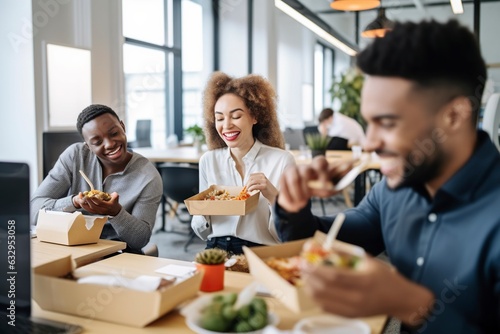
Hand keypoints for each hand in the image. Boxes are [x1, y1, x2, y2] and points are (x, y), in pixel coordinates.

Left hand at [74, 192, 121, 215]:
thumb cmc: (114, 204)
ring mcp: (98, 212)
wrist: (114, 212)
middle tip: (84, 196)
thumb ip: (115, 195)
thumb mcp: (116, 198)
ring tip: (80, 200)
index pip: (100, 203)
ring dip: (84, 205)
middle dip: (88, 201)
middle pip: (93, 207)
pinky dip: (84, 207)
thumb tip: (114, 193)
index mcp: (107, 206)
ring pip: (90, 209)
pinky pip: (89, 210)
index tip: (91, 196)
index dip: (95, 200)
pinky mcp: (95, 212)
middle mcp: (102, 210)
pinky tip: (81, 203)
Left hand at [246, 172, 277, 204]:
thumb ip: (256, 181)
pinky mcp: (264, 186)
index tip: (247, 185)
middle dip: (247, 184)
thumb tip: (247, 183)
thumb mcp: (261, 183)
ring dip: (248, 186)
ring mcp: (264, 181)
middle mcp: (263, 177)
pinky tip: (250, 191)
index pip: (251, 175)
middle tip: (246, 188)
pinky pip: (255, 186)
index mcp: (262, 175)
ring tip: (248, 190)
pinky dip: (251, 189)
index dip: (248, 180)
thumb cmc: (267, 190)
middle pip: (251, 178)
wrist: (273, 195)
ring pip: (252, 182)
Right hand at [277, 156, 353, 211]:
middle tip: (308, 197)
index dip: (324, 174)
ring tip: (302, 204)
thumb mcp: (324, 189)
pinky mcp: (282, 177)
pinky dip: (289, 198)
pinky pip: (284, 187)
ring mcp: (292, 170)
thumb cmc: (315, 189)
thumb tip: (342, 185)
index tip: (327, 186)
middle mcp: (304, 166)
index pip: (320, 162)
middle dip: (307, 185)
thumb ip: (332, 187)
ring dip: (298, 194)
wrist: (298, 195)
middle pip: (306, 169)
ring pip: (295, 179)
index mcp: (317, 166)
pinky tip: (294, 205)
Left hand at [301, 255, 434, 325]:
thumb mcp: (368, 260)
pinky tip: (314, 289)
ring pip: (322, 301)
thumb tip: (325, 245)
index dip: (316, 270)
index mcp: (363, 282)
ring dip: (310, 288)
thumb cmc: (384, 277)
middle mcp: (357, 298)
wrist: (400, 300)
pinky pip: (327, 309)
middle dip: (309, 278)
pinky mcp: (350, 316)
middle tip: (302, 268)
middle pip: (324, 290)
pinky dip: (317, 298)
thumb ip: (346, 253)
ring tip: (306, 277)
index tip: (305, 262)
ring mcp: (353, 310)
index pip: (333, 277)